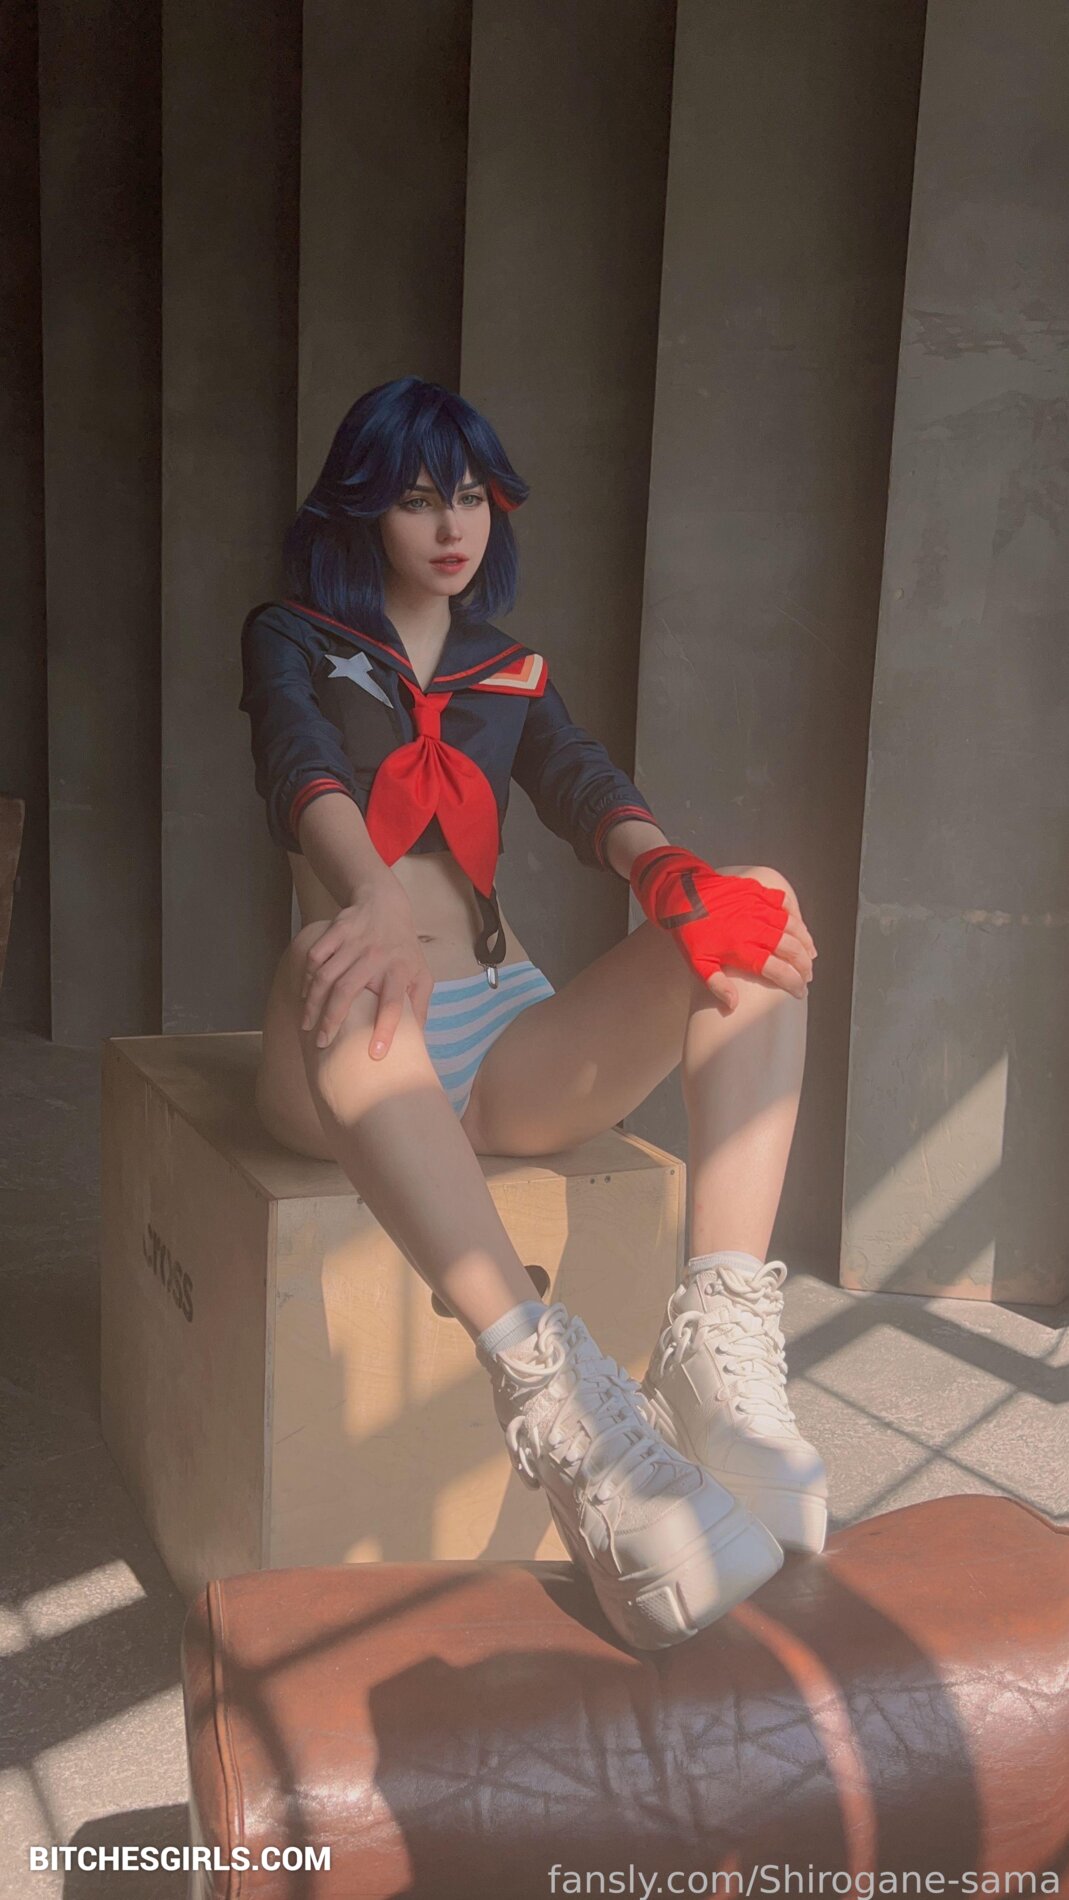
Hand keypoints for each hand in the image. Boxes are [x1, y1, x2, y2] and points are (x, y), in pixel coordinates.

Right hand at [299, 877, 433, 1058]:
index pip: (393, 1003)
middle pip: (348, 990)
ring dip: (313, 1003)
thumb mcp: (421, 974)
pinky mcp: (336, 931)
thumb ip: (419, 1007)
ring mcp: (353, 942)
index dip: (385, 1029)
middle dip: (331, 1020)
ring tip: (307, 1026)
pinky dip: (306, 978)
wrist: (385, 904)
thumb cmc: (404, 949)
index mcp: (400, 969)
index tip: (375, 1054)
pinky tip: (304, 996)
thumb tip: (417, 1042)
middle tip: (321, 1043)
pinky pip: (315, 957)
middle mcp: (376, 955)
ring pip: (326, 975)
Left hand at [629, 845, 816, 1009]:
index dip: (793, 982)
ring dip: (805, 942)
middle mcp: (756, 927)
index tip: (800, 992)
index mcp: (742, 948)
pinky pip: (784, 903)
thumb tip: (734, 1004)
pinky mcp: (758, 891)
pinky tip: (800, 927)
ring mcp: (759, 907)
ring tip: (811, 955)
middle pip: (791, 948)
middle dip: (805, 965)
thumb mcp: (697, 962)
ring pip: (793, 926)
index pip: (777, 969)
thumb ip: (716, 984)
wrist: (682, 894)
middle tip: (808, 976)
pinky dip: (796, 916)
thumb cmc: (690, 932)